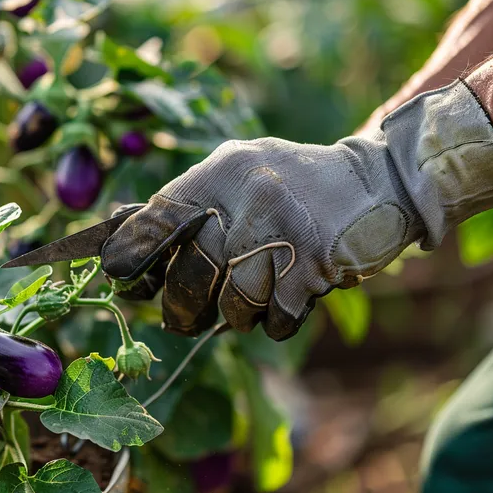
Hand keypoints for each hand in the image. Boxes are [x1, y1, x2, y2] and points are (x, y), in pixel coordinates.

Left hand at [101, 81, 492, 338]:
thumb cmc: (289, 184)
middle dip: (182, 306)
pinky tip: (287, 296)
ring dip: (237, 313)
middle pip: (191, 274)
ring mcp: (285, 231)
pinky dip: (274, 321)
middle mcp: (249, 196)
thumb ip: (185, 201)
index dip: (132, 251)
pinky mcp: (316, 266)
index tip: (115, 274)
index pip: (159, 218)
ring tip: (252, 294)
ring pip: (233, 303)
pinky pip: (274, 319)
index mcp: (222, 170)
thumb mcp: (236, 172)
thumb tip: (119, 230)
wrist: (377, 181)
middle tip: (182, 317)